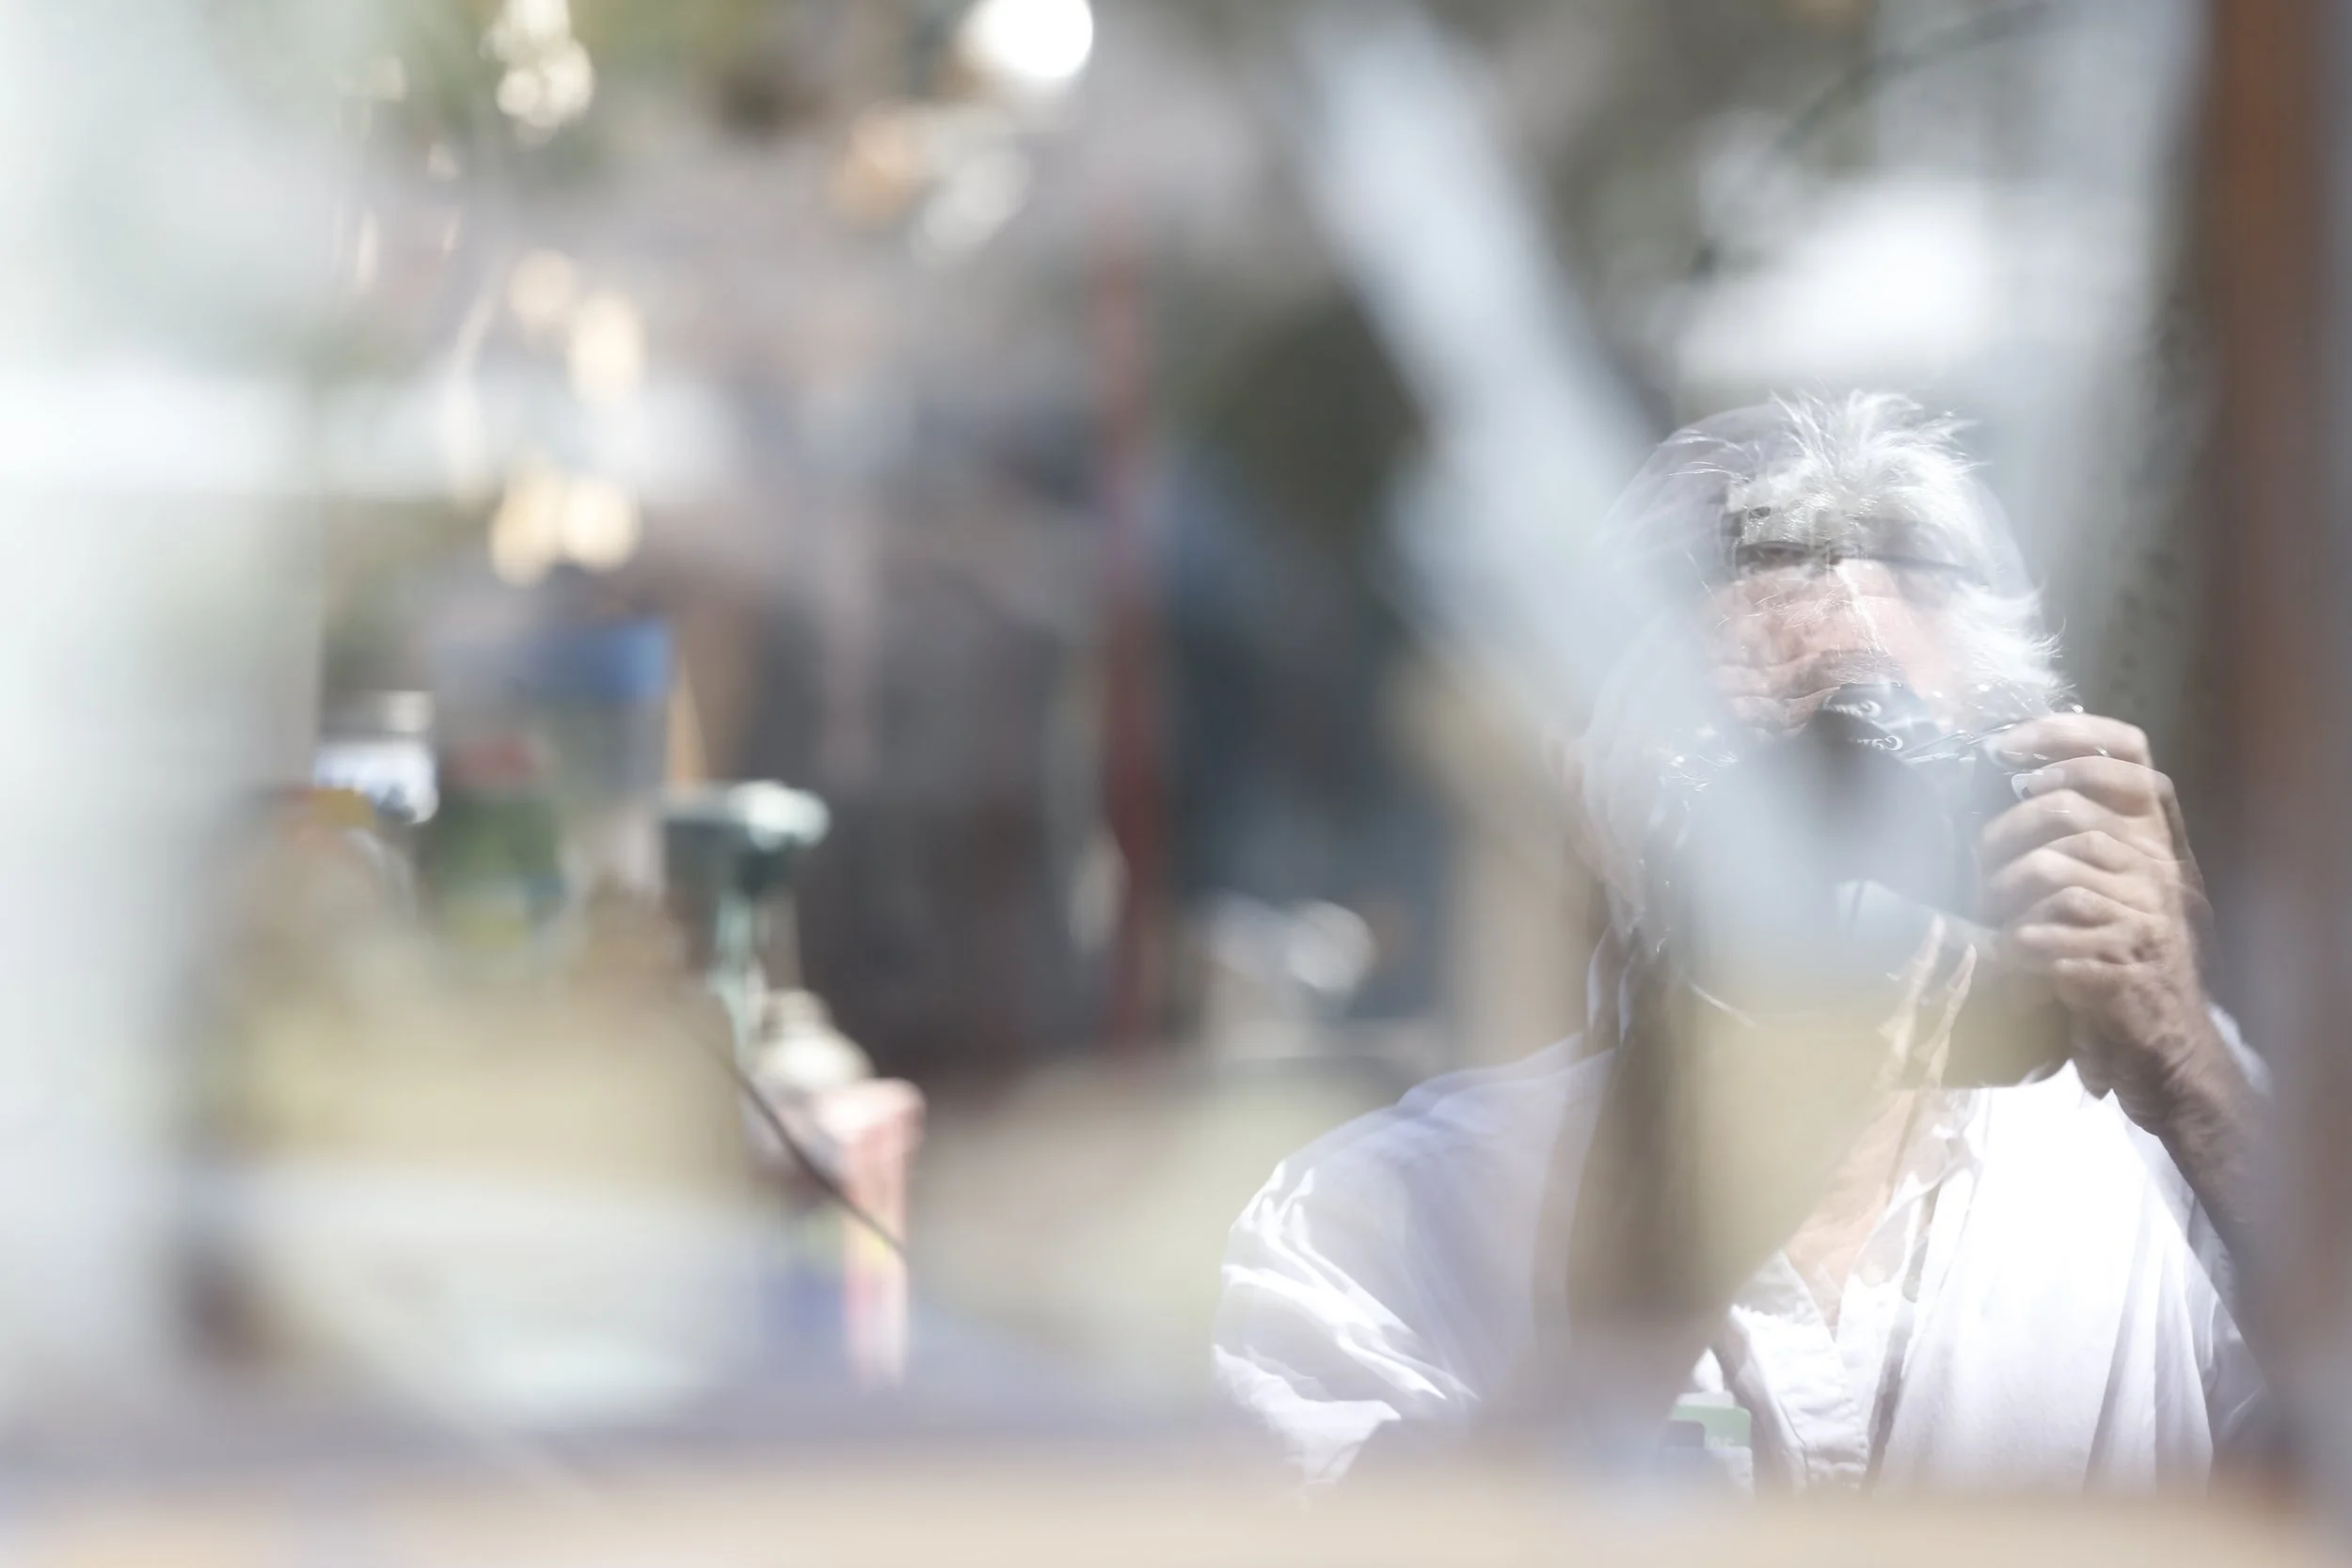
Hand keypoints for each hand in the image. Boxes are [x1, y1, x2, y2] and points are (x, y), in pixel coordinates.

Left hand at [1978, 713, 2219, 1126]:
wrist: (2170, 1054)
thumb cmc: (2123, 968)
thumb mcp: (2115, 894)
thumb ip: (2085, 841)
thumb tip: (2019, 777)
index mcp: (2157, 842)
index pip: (2130, 754)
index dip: (2069, 735)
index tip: (2005, 749)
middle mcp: (2160, 868)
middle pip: (2068, 813)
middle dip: (2004, 839)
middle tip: (1978, 877)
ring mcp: (2146, 915)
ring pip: (2052, 874)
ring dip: (2004, 900)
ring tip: (1995, 925)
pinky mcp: (2123, 965)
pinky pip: (2047, 936)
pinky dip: (2016, 949)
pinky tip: (2012, 961)